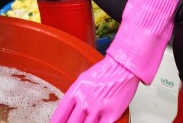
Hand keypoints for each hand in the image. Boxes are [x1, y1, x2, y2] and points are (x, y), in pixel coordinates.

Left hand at [52, 0, 182, 121]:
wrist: (125, 65)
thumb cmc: (107, 70)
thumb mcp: (85, 79)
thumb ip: (77, 94)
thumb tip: (72, 106)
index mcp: (76, 90)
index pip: (61, 112)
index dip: (57, 121)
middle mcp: (85, 100)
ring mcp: (98, 108)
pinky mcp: (112, 113)